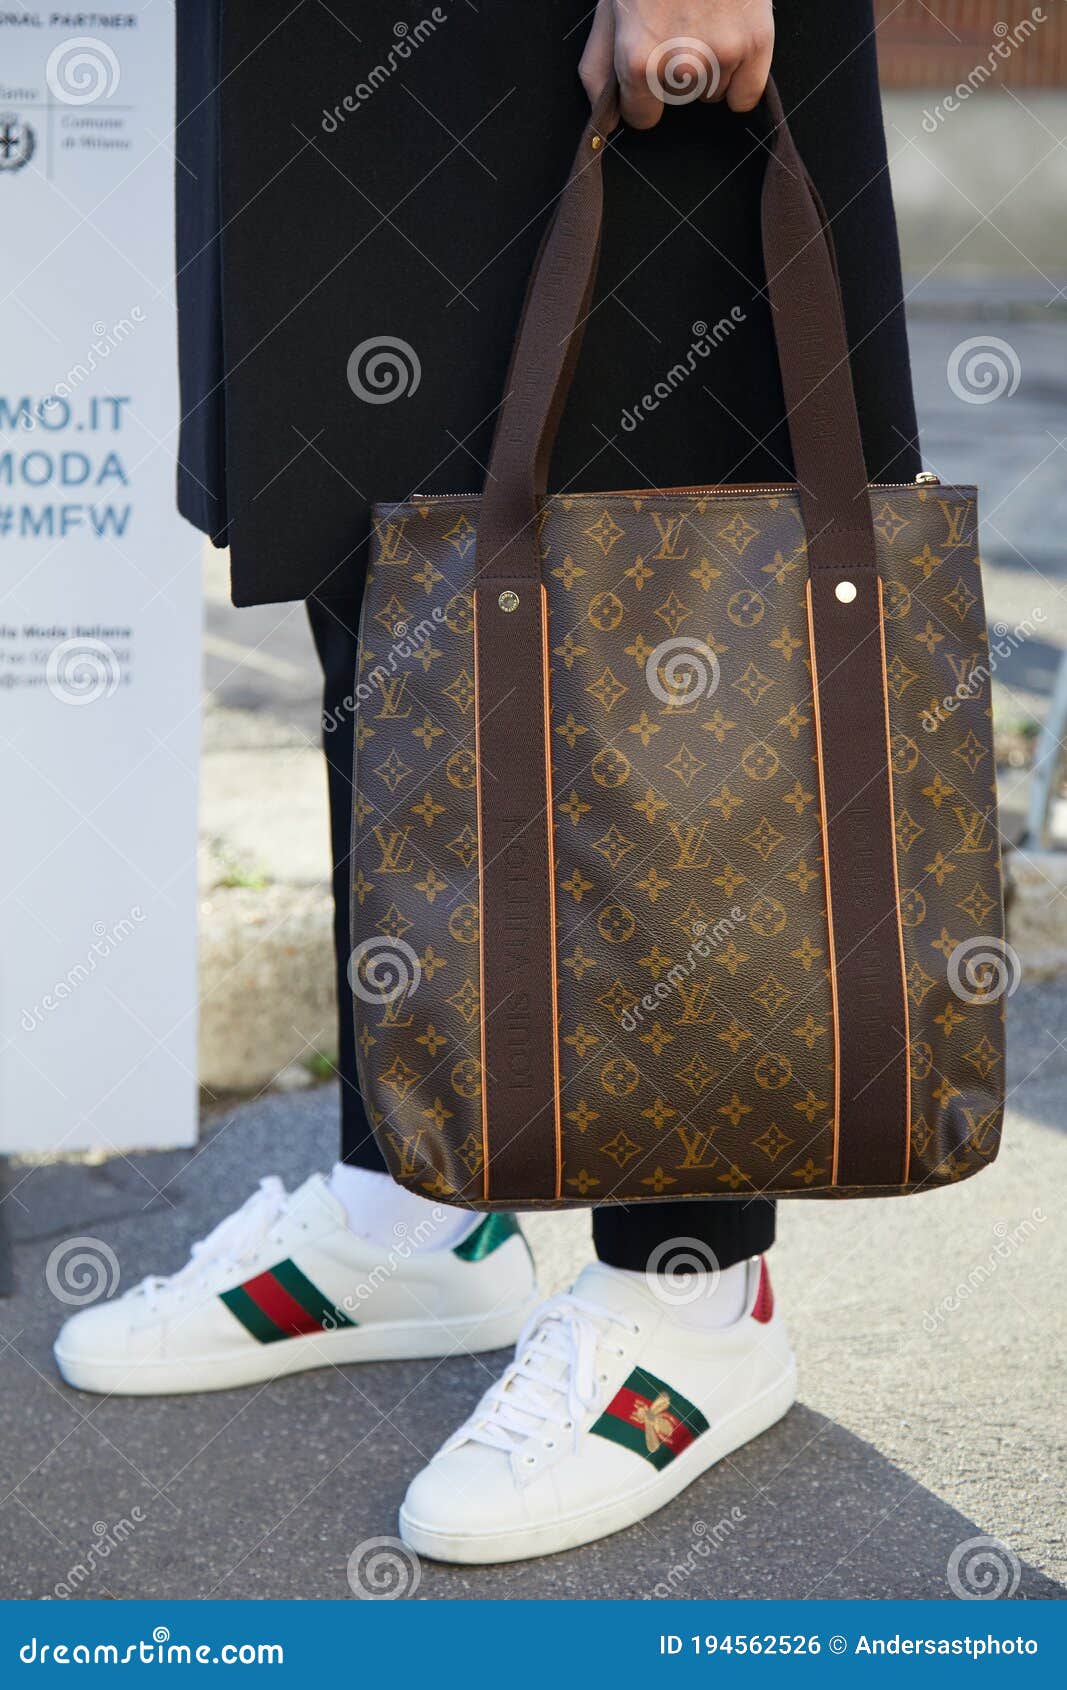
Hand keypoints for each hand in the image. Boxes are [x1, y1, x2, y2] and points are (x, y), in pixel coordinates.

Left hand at [579, 0, 773, 127]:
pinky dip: (740, 78)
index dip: (643, 94)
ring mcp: (722, 55)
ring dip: (710, 69)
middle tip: (680, 25)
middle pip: (679, 102)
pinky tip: (731, 41)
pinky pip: (746, 96)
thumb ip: (600, 66)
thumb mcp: (611, 8)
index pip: (642, 117)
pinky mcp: (756, 42)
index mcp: (638, 58)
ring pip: (713, 95)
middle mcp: (681, 65)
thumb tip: (605, 118)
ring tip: (705, 19)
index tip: (649, 69)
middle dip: (676, 74)